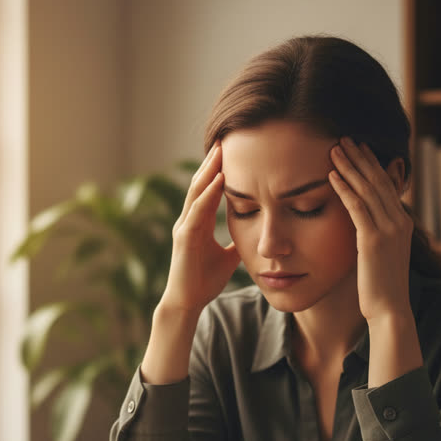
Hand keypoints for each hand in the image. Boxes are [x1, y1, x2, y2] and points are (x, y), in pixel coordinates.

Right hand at [162, 143, 241, 315]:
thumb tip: (257, 233)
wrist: (188, 303)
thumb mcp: (229, 257)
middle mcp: (188, 220)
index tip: (232, 150)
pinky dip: (207, 195)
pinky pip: (197, 211)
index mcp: (198, 223)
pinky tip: (218, 180)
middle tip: (224, 138)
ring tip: (220, 150)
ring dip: (209, 171)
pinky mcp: (184, 239)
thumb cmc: (204, 281)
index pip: (209, 189)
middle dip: (212, 161)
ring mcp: (184, 228)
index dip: (218, 169)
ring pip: (197, 192)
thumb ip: (238, 242)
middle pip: (200, 184)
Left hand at [328, 137, 413, 323]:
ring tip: (334, 149)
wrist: (390, 311)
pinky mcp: (373, 240)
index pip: (386, 186)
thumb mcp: (379, 256)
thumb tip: (362, 227)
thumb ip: (373, 236)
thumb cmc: (380, 289)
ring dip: (349, 167)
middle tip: (343, 139)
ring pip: (367, 189)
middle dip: (360, 158)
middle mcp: (398, 222)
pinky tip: (331, 175)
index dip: (371, 165)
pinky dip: (344, 188)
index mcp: (402, 224)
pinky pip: (357, 207)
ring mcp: (388, 230)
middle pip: (378, 181)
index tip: (357, 149)